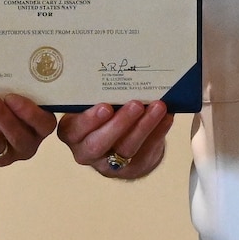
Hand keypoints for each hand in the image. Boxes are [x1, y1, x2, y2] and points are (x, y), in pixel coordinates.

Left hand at [0, 88, 56, 166]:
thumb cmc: (11, 99)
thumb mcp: (20, 91)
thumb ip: (20, 85)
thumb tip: (6, 64)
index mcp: (41, 127)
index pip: (42, 124)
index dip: (28, 113)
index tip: (11, 96)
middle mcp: (26, 145)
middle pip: (15, 135)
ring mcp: (5, 156)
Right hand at [57, 101, 172, 178]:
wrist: (116, 139)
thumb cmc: (100, 113)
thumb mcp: (90, 103)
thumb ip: (95, 94)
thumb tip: (118, 71)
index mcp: (72, 132)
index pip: (75, 129)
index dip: (89, 120)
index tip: (105, 106)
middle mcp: (86, 151)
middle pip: (99, 143)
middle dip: (119, 123)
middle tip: (136, 104)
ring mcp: (109, 163)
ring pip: (126, 148)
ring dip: (144, 126)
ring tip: (158, 107)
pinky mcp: (133, 168)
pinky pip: (146, 152)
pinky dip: (158, 132)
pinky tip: (166, 117)